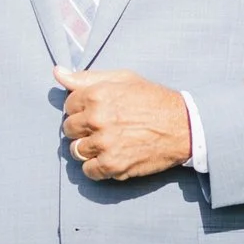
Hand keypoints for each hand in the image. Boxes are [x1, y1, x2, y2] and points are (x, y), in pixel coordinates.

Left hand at [56, 67, 191, 180]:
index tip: (97, 112)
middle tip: (103, 128)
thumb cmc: (154, 100)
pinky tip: (112, 157)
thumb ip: (88, 77)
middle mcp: (97, 119)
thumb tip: (57, 73)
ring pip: (77, 150)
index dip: (82, 109)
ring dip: (89, 148)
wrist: (185, 127)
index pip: (68, 106)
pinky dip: (98, 167)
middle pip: (69, 129)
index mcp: (96, 95)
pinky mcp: (113, 165)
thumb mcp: (124, 79)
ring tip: (108, 143)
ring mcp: (104, 144)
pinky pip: (89, 171)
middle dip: (83, 129)